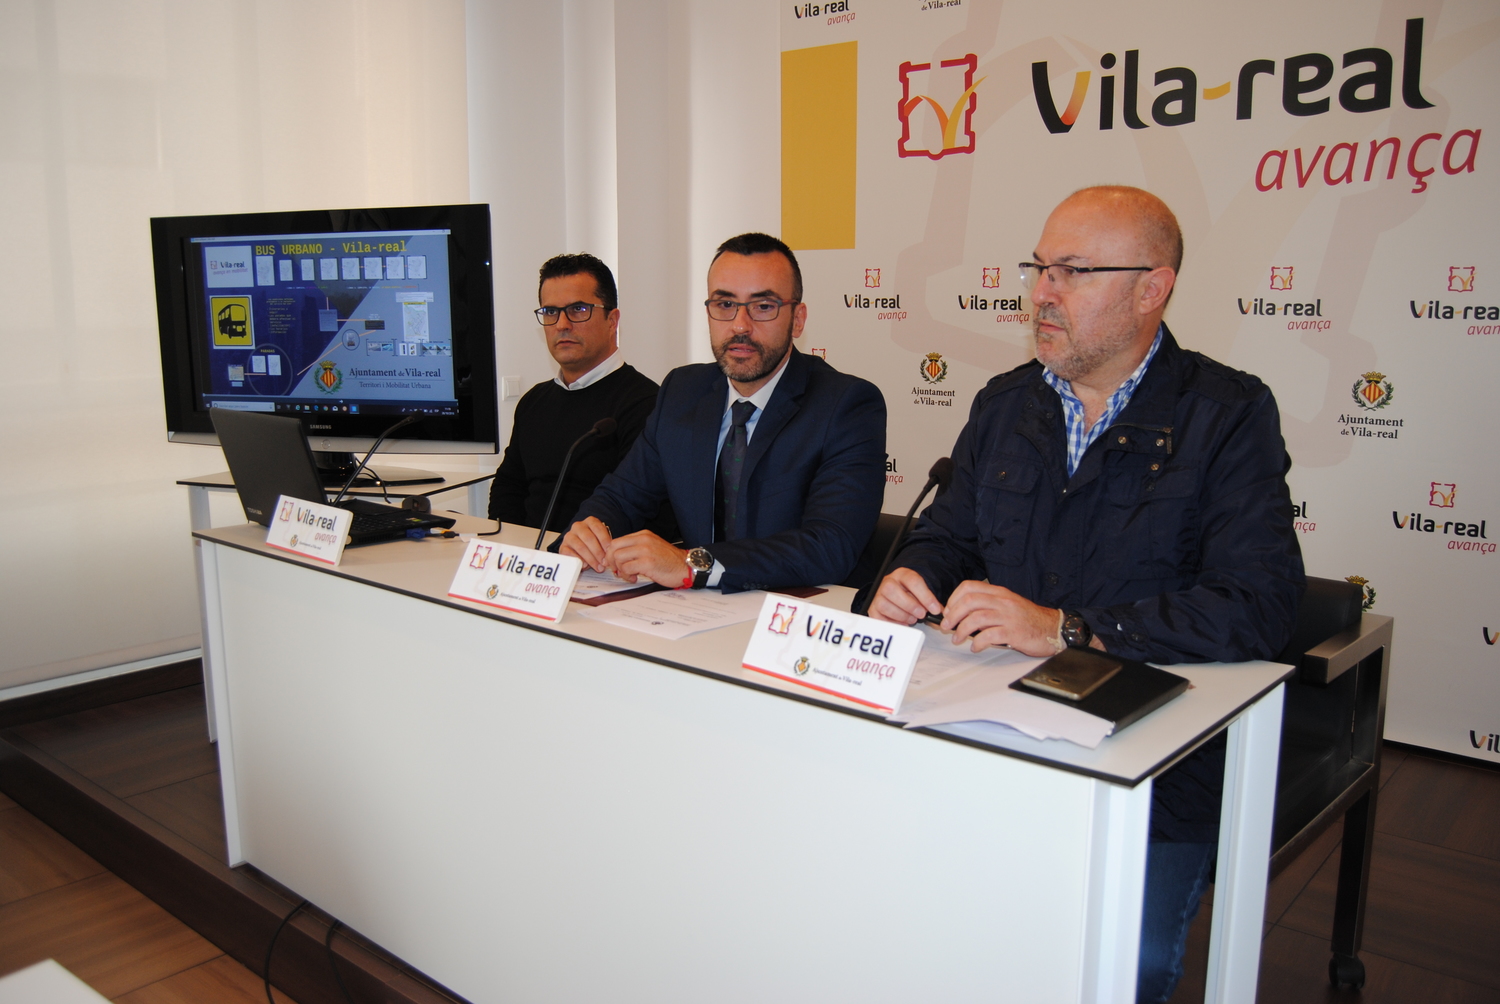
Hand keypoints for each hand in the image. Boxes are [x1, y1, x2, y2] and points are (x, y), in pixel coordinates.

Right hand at [559, 516, 612, 572]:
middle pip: (589, 538)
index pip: (598, 528)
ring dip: (591, 559)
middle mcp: (578, 526)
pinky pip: (570, 553)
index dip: (604, 540)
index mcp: (590, 521)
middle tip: (604, 563)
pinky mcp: (563, 547)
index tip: (609, 551)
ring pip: (580, 547)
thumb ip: (605, 546)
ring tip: (598, 567)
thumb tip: (609, 557)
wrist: (578, 548)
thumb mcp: (601, 541)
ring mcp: (569, 536)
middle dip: (598, 552)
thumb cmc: (593, 544)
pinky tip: (585, 565)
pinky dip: (578, 560)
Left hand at [605, 530, 689, 586]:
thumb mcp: (652, 547)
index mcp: (643, 535)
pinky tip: (635, 578)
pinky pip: (626, 568)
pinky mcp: (647, 562)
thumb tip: (616, 557)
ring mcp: (645, 550)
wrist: (686, 567)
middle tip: (618, 571)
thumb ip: (636, 548)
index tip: (614, 564)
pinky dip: (627, 575)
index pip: (617, 541)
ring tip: (630, 575)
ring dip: (620, 570)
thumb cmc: (669, 561)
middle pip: (614, 548)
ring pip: (618, 558)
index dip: (611, 554)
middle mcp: (643, 539)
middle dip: (612, 561)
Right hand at [868, 568, 942, 624]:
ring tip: (912, 619)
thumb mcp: (923, 593)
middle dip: (909, 605)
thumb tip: (941, 613)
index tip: (935, 609)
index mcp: (902, 574)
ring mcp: (878, 595)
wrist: (898, 593)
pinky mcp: (873, 608)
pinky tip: (903, 623)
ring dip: (901, 615)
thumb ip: (932, 601)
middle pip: (892, 590)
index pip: (912, 581)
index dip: (925, 596)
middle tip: (921, 615)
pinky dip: (892, 622)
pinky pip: (878, 617)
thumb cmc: (912, 594)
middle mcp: (888, 582)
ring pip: (884, 604)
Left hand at [941, 581, 1061, 656]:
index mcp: (1000, 593)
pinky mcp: (1013, 633)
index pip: (969, 587)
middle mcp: (1003, 602)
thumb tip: (961, 612)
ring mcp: (1008, 616)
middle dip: (953, 615)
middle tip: (947, 626)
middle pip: (969, 602)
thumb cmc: (1028, 619)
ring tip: (958, 639)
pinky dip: (977, 643)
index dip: (954, 598)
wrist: (1052, 629)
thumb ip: (988, 604)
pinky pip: (989, 636)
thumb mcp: (1008, 604)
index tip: (948, 611)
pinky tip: (975, 647)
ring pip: (976, 618)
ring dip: (961, 630)